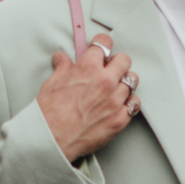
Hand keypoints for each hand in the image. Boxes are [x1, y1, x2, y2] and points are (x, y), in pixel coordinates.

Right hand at [38, 40, 138, 163]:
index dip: (102, 45)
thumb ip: (62, 68)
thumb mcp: (52, 83)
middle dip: (117, 62)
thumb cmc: (49, 113)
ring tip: (114, 89)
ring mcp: (115, 101)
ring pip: (132, 81)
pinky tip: (119, 105)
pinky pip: (135, 104)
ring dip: (123, 83)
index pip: (104, 43)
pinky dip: (128, 103)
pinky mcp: (120, 119)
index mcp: (88, 68)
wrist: (51, 140)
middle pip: (124, 60)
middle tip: (110, 70)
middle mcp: (105, 81)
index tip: (102, 49)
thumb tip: (63, 59)